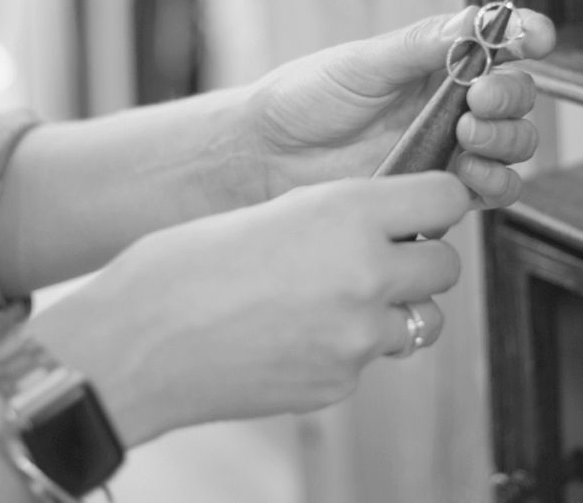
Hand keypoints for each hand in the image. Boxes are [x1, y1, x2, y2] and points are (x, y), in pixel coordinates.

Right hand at [27, 172, 469, 446]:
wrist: (136, 345)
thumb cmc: (183, 266)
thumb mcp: (270, 211)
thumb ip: (337, 219)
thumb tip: (378, 230)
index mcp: (348, 213)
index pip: (446, 198)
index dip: (435, 202)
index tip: (422, 209)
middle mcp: (367, 273)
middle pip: (445, 266)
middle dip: (419, 260)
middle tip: (379, 258)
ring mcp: (357, 337)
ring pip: (420, 321)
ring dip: (392, 310)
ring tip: (335, 302)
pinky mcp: (340, 384)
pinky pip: (369, 360)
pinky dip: (347, 348)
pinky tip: (296, 336)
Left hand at [247, 6, 555, 207]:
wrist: (268, 156)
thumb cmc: (307, 99)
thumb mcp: (364, 63)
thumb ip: (423, 45)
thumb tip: (478, 19)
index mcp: (436, 61)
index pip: (499, 43)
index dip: (527, 36)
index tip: (535, 37)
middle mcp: (451, 102)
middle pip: (517, 97)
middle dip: (511, 96)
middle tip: (479, 99)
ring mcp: (448, 147)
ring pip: (513, 145)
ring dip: (506, 140)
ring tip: (468, 137)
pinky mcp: (438, 188)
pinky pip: (491, 190)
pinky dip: (495, 183)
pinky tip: (469, 176)